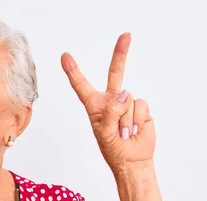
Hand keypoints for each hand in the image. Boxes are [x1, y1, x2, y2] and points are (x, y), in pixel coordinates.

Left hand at [61, 33, 155, 171]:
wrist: (133, 161)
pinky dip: (137, 120)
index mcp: (95, 106)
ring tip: (124, 133)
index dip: (74, 71)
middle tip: (126, 35)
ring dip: (126, 120)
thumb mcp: (105, 134)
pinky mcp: (141, 109)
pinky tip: (134, 131)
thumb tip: (124, 93)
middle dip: (121, 53)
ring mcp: (127, 103)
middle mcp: (111, 101)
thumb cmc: (114, 150)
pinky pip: (140, 106)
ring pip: (127, 99)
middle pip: (115, 73)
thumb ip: (111, 113)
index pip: (82, 86)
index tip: (65, 56)